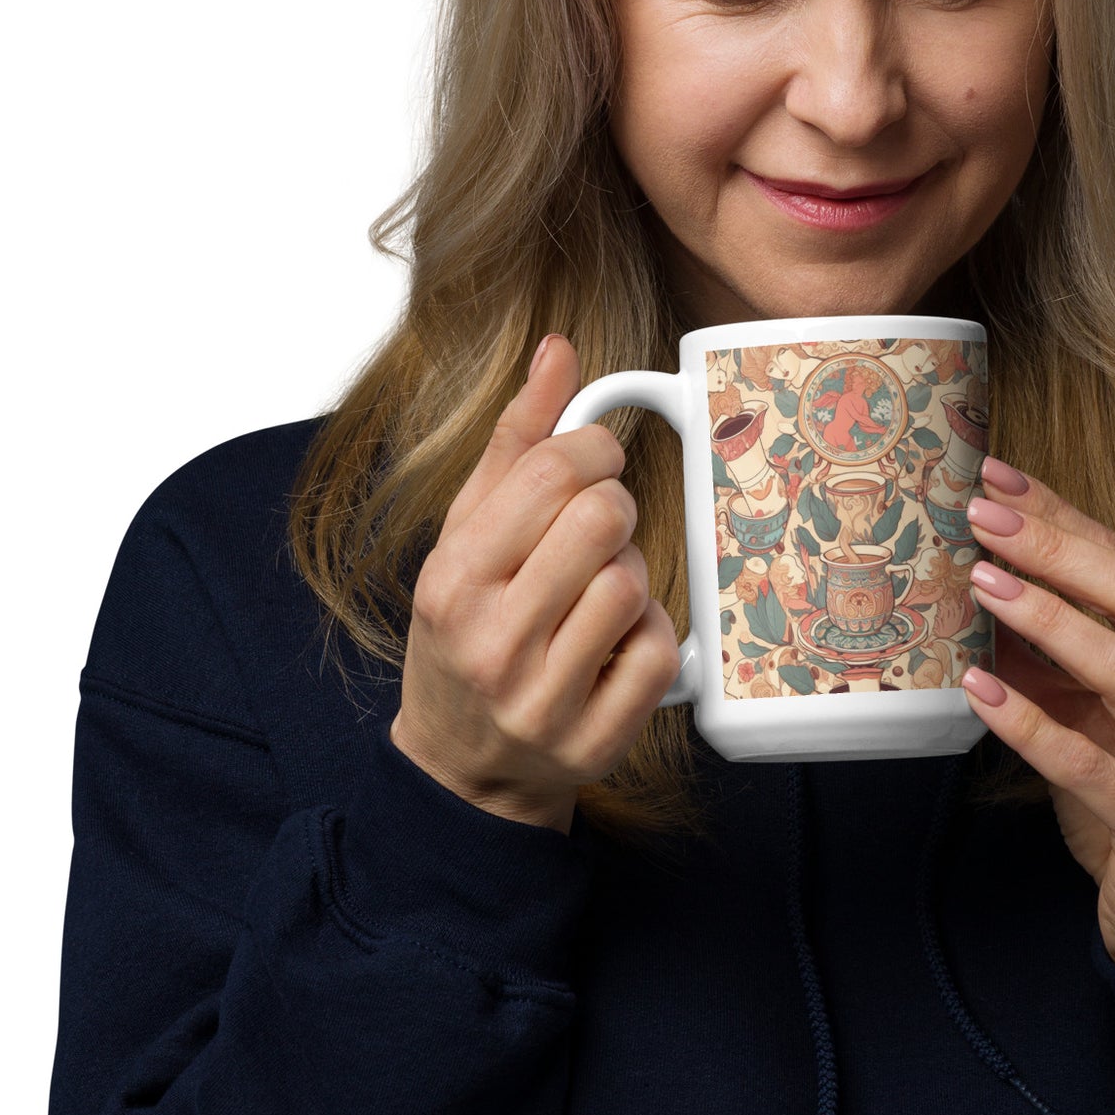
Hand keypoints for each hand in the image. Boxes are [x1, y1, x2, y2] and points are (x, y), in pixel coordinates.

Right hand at [389, 334, 682, 833]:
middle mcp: (491, 641)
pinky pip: (661, 651)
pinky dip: (651, 636)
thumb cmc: (469, 626)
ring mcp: (542, 699)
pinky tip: (616, 643)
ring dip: (631, 575)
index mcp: (453, 578)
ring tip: (598, 591)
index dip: (592, 450)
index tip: (592, 463)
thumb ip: (516, 440)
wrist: (461, 765)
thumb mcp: (468, 532)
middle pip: (601, 520)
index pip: (550, 473)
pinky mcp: (594, 741)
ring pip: (633, 584)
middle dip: (612, 509)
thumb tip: (559, 349)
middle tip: (597, 528)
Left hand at [958, 459, 1114, 969]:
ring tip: (980, 584)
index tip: (994, 478)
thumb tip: (975, 585)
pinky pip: (1092, 768)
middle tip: (981, 515)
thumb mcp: (1097, 716)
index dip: (1063, 518)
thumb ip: (1053, 656)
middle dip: (1059, 548)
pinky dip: (1032, 726)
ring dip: (1049, 619)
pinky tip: (979, 693)